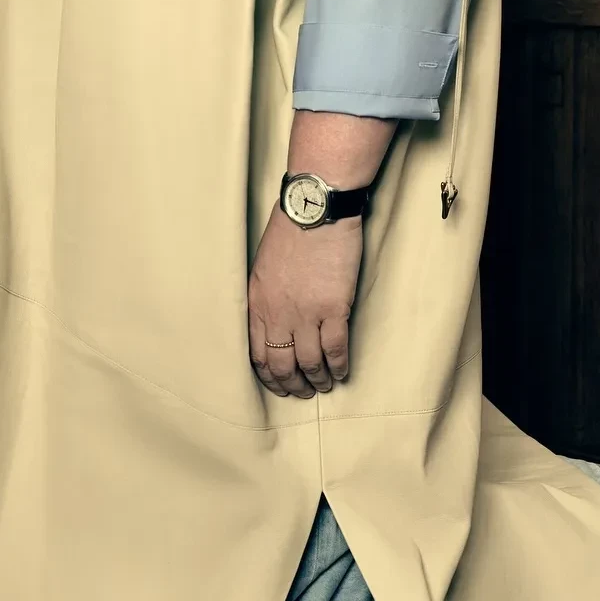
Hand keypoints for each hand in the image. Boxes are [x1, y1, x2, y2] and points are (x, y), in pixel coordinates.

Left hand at [247, 200, 362, 396]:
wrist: (316, 209)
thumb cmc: (290, 228)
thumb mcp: (263, 264)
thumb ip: (264, 295)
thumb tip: (272, 316)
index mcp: (257, 303)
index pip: (257, 353)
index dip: (269, 375)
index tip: (278, 382)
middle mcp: (278, 314)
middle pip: (282, 364)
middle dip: (292, 384)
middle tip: (302, 392)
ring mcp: (306, 313)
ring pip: (309, 363)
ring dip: (317, 380)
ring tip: (324, 385)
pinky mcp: (334, 308)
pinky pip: (335, 349)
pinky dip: (339, 366)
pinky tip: (342, 372)